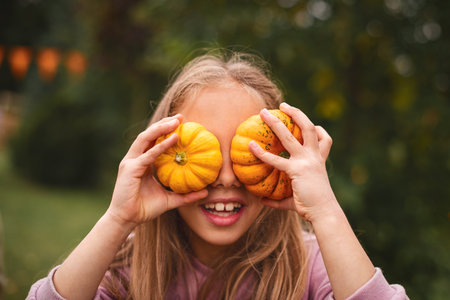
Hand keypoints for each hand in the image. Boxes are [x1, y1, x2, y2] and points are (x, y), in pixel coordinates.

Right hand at [107, 114, 207, 228]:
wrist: (127, 220)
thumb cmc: (145, 209)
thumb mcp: (170, 200)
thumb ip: (186, 195)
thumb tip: (206, 192)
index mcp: (142, 162)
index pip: (153, 141)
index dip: (165, 130)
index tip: (181, 123)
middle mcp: (135, 159)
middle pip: (149, 135)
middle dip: (164, 123)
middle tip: (181, 117)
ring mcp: (131, 162)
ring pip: (145, 139)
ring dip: (160, 128)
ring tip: (176, 122)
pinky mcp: (130, 169)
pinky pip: (148, 155)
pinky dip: (160, 146)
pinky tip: (173, 139)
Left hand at [248, 103, 335, 221]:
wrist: (324, 212)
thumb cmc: (311, 206)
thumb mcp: (296, 198)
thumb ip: (279, 198)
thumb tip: (261, 200)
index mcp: (320, 160)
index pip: (324, 139)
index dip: (319, 129)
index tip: (312, 125)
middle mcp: (314, 156)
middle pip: (309, 128)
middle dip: (296, 113)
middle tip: (283, 105)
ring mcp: (306, 161)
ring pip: (290, 135)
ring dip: (276, 122)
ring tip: (263, 112)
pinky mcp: (296, 169)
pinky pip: (276, 159)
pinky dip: (262, 152)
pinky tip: (250, 145)